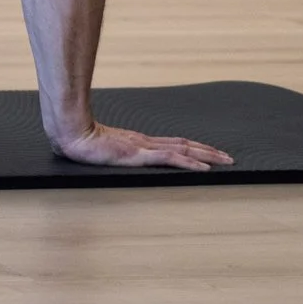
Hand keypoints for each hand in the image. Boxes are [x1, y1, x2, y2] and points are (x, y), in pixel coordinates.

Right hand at [50, 121, 233, 170]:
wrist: (73, 134)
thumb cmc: (81, 142)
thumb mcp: (102, 149)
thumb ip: (112, 150)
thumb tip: (113, 153)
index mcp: (140, 142)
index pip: (175, 144)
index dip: (195, 148)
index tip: (211, 152)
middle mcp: (147, 143)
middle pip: (185, 145)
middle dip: (209, 151)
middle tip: (229, 157)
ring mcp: (145, 148)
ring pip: (184, 150)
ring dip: (207, 156)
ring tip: (225, 161)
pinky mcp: (140, 155)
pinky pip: (171, 159)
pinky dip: (190, 163)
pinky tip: (204, 169)